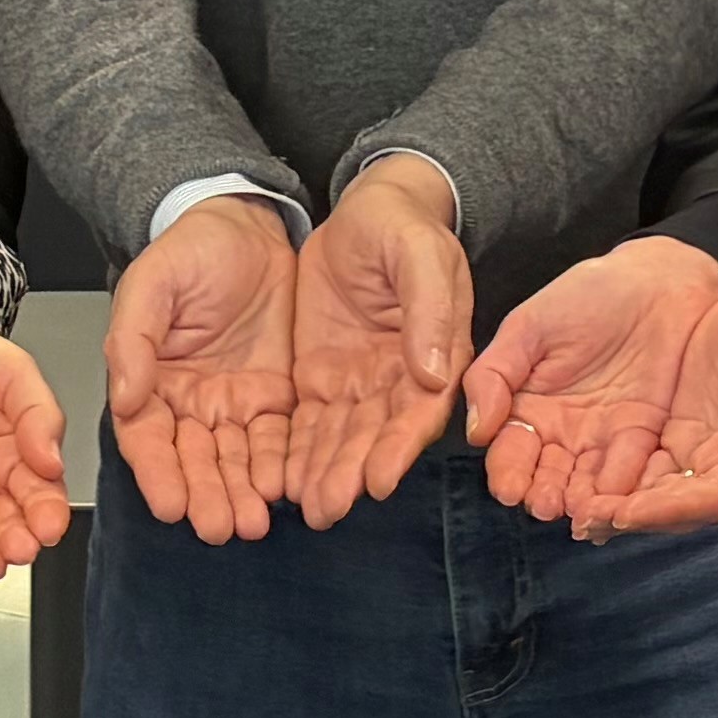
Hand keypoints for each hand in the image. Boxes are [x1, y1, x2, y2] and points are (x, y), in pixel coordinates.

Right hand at [106, 195, 300, 540]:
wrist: (249, 225)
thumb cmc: (191, 249)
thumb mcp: (152, 283)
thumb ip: (133, 340)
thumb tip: (125, 394)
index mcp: (149, 382)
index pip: (147, 439)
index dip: (157, 473)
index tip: (170, 504)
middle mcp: (189, 404)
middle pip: (194, 461)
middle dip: (206, 495)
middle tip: (220, 526)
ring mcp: (233, 404)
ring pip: (236, 459)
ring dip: (243, 492)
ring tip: (254, 522)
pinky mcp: (276, 397)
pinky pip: (279, 439)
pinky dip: (281, 466)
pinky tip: (287, 489)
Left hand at [287, 161, 470, 527]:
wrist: (368, 210)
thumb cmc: (403, 227)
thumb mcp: (420, 255)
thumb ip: (429, 309)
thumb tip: (435, 371)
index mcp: (437, 355)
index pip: (419, 412)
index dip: (398, 448)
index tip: (376, 481)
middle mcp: (399, 380)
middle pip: (376, 435)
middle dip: (352, 473)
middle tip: (327, 507)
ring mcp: (359, 382)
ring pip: (341, 437)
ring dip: (324, 472)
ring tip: (305, 507)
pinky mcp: (322, 377)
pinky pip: (309, 421)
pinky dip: (297, 451)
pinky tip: (280, 479)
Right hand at [462, 235, 717, 530]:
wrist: (656, 282)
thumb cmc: (587, 295)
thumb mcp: (529, 327)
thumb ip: (494, 375)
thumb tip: (476, 431)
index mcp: (526, 407)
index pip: (510, 450)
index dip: (508, 471)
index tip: (509, 488)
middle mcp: (562, 432)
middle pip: (547, 476)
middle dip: (543, 495)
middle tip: (544, 507)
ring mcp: (604, 439)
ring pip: (588, 483)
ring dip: (583, 503)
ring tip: (579, 514)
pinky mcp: (646, 438)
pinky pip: (635, 470)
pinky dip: (626, 490)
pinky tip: (619, 502)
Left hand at [588, 257, 717, 533]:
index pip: (714, 500)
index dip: (670, 511)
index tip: (626, 513)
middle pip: (680, 505)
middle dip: (635, 516)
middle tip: (586, 520)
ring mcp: (706, 450)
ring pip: (659, 489)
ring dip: (621, 503)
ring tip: (576, 509)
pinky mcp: (682, 430)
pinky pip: (645, 461)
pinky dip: (617, 476)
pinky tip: (581, 480)